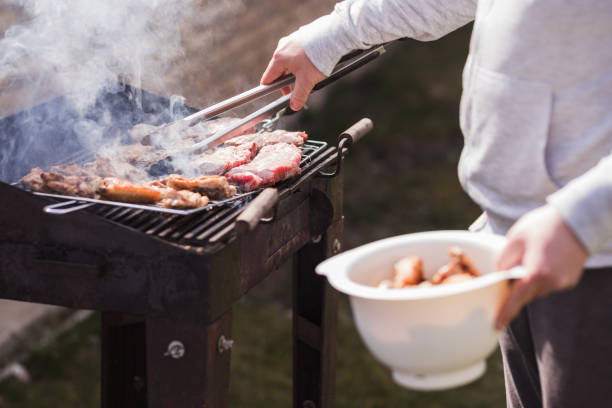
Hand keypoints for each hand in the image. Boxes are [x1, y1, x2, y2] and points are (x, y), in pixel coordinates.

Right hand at [260, 36, 324, 110]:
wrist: (333, 37)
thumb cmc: (317, 57)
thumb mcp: (307, 81)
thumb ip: (298, 95)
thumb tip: (294, 105)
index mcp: (279, 58)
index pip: (268, 77)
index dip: (270, 88)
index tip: (274, 94)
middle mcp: (283, 46)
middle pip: (279, 69)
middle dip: (286, 81)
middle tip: (295, 89)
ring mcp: (293, 39)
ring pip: (289, 59)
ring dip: (295, 70)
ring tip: (307, 76)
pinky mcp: (303, 35)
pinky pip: (298, 51)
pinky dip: (302, 59)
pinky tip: (312, 63)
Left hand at [495, 205, 587, 329]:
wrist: (578, 220)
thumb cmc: (544, 226)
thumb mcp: (516, 238)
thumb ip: (504, 259)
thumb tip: (499, 274)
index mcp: (535, 274)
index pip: (515, 300)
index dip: (504, 314)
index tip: (496, 326)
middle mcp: (551, 283)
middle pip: (526, 293)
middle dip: (517, 286)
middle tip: (512, 269)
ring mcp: (563, 283)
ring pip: (538, 289)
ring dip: (531, 279)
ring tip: (532, 256)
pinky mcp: (570, 280)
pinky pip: (550, 283)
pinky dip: (543, 276)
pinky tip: (545, 258)